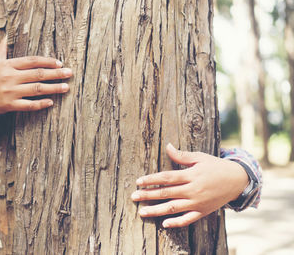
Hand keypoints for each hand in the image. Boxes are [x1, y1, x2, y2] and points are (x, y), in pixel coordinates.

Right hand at [0, 37, 72, 129]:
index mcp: (8, 65)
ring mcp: (10, 92)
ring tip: (66, 88)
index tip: (60, 63)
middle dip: (56, 74)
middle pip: (37, 74)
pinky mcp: (10, 105)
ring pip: (36, 89)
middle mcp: (10, 77)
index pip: (32, 61)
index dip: (47, 61)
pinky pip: (28, 105)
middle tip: (70, 73)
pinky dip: (40, 104)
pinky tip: (51, 102)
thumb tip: (5, 35)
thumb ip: (2, 50)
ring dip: (53, 88)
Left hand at [131, 143, 248, 227]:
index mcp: (191, 175)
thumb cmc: (216, 166)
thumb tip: (167, 146)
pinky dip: (176, 222)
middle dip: (148, 195)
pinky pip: (188, 219)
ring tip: (142, 212)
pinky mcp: (203, 211)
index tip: (138, 182)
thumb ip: (182, 155)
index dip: (151, 180)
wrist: (238, 180)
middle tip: (133, 197)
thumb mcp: (200, 157)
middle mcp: (192, 190)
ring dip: (156, 210)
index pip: (166, 177)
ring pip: (173, 208)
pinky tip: (164, 224)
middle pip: (166, 193)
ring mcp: (197, 202)